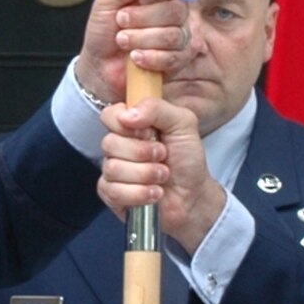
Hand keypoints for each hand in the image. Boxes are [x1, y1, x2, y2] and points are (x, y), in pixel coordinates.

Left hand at [76, 0, 187, 105]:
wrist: (98, 65)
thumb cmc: (104, 31)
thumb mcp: (106, 2)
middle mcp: (173, 14)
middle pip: (176, 10)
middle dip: (144, 17)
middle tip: (121, 20)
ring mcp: (178, 38)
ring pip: (173, 36)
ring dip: (142, 39)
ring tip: (122, 40)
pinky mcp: (177, 62)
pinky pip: (173, 58)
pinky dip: (151, 58)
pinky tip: (135, 57)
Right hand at [98, 98, 227, 252]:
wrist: (194, 194)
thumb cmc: (187, 159)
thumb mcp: (182, 123)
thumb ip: (157, 108)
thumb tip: (126, 114)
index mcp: (132, 125)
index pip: (110, 115)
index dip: (127, 125)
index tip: (149, 132)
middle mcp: (119, 146)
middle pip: (109, 143)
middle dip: (143, 152)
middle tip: (163, 156)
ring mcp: (113, 171)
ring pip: (112, 168)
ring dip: (145, 174)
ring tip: (163, 176)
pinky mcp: (112, 195)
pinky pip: (112, 191)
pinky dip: (139, 193)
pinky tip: (154, 193)